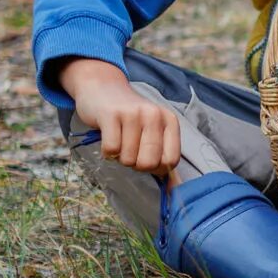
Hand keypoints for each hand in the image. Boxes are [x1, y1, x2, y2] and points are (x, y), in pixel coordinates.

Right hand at [62, 61, 183, 178]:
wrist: (103, 88)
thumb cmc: (130, 117)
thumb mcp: (153, 130)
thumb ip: (163, 156)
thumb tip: (174, 189)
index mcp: (170, 121)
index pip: (170, 161)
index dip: (156, 168)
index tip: (145, 157)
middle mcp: (155, 115)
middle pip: (148, 163)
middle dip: (135, 164)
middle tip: (129, 148)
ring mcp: (133, 114)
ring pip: (128, 159)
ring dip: (119, 156)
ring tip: (119, 139)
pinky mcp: (111, 115)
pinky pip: (111, 150)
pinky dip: (106, 151)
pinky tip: (108, 136)